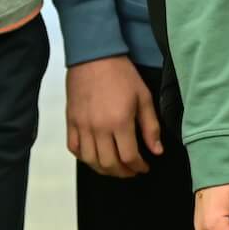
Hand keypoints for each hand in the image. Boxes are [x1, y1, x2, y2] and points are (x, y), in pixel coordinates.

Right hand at [66, 56, 161, 177]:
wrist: (94, 56)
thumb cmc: (121, 74)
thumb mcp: (143, 97)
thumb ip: (151, 127)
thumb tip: (157, 151)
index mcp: (120, 122)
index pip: (129, 157)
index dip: (139, 167)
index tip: (144, 167)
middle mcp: (99, 128)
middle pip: (109, 164)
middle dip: (123, 173)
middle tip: (132, 171)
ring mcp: (82, 126)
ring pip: (90, 161)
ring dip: (104, 170)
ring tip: (115, 167)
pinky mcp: (71, 122)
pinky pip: (74, 149)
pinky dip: (84, 158)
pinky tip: (95, 156)